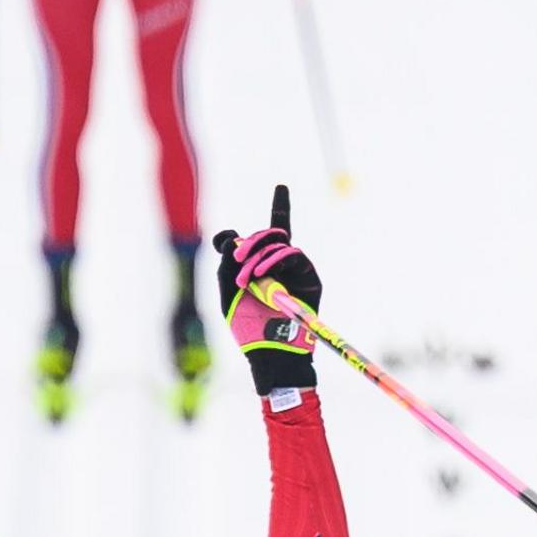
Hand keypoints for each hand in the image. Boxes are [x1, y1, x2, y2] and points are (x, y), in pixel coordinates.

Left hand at [213, 184, 318, 397]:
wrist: (269, 350)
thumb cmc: (246, 325)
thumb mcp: (227, 289)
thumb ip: (226, 261)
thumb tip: (232, 235)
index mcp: (263, 265)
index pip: (269, 234)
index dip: (280, 208)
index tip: (283, 185)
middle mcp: (282, 265)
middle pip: (270, 234)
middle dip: (250, 242)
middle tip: (236, 259)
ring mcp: (297, 270)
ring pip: (279, 242)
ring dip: (258, 255)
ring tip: (248, 278)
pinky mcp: (310, 278)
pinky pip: (293, 254)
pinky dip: (274, 260)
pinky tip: (261, 275)